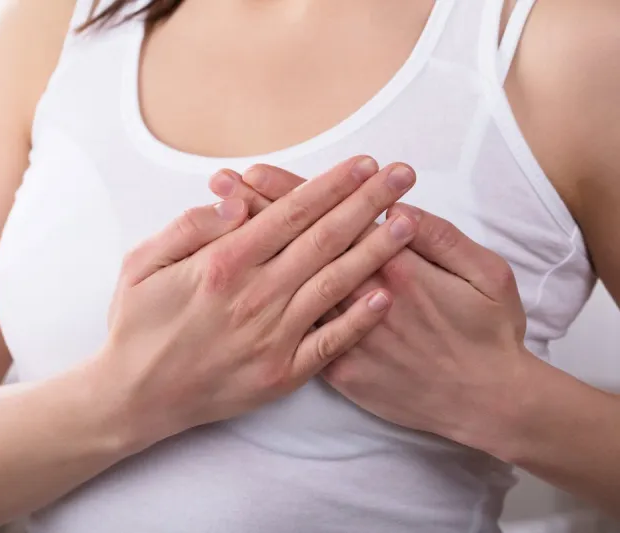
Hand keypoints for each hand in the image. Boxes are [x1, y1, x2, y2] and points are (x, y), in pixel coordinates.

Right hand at [102, 156, 418, 445]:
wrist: (134, 397)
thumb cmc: (137, 326)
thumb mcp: (141, 263)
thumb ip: (190, 227)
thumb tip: (238, 201)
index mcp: (223, 264)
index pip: (290, 214)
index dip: (331, 186)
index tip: (363, 164)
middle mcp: (255, 297)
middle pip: (323, 240)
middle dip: (367, 203)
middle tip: (402, 175)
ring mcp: (273, 338)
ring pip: (335, 284)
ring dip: (375, 250)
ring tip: (409, 222)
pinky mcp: (281, 373)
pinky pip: (330, 344)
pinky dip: (359, 321)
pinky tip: (385, 296)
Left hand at [213, 165, 533, 448]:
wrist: (487, 404)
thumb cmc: (490, 334)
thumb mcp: (486, 273)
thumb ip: (440, 238)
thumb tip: (397, 210)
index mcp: (395, 267)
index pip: (332, 219)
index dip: (292, 193)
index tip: (255, 173)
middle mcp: (362, 299)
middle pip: (300, 247)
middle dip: (258, 212)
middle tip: (222, 184)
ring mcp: (347, 337)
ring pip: (290, 285)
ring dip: (256, 253)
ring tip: (223, 224)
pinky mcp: (341, 370)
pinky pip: (299, 336)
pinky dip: (271, 308)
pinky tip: (248, 287)